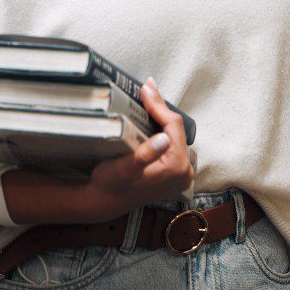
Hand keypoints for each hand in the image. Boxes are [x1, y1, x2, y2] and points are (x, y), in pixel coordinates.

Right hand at [82, 77, 194, 219]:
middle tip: (147, 87)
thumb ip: (145, 154)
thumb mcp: (124, 169)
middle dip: (160, 108)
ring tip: (149, 99)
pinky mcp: (175, 174)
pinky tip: (152, 118)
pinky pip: (173, 144)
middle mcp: (185, 172)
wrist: (105, 202)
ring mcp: (182, 174)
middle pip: (176, 129)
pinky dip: (162, 130)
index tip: (146, 88)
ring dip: (161, 118)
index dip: (159, 104)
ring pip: (175, 135)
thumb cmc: (110, 185)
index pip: (173, 126)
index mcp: (176, 168)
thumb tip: (164, 138)